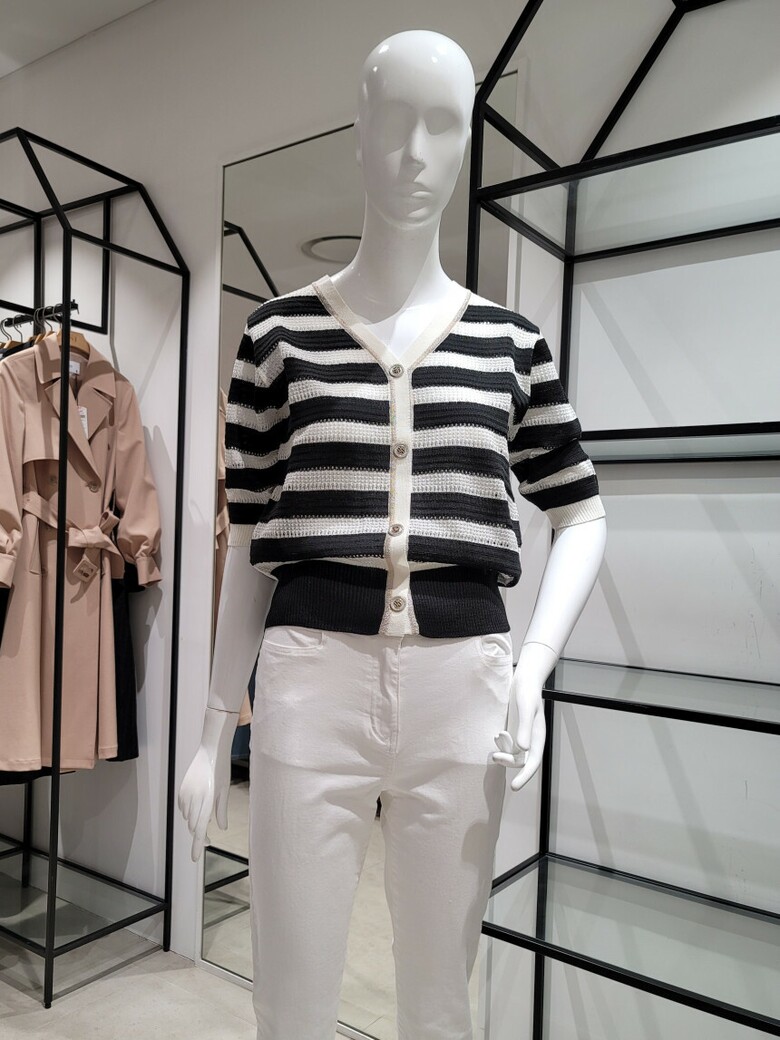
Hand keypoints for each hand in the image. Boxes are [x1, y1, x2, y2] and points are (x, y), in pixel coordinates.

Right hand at [177, 707, 237, 861]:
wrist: (210, 749)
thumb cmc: (221, 769)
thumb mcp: (224, 790)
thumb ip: (222, 811)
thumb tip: (220, 829)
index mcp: (207, 799)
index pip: (200, 828)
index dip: (198, 844)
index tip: (195, 859)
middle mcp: (194, 798)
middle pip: (193, 825)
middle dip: (199, 834)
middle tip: (209, 840)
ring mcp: (185, 793)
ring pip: (187, 817)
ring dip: (194, 821)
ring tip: (205, 814)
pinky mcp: (181, 789)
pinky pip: (183, 807)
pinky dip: (189, 811)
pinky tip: (197, 805)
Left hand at [492, 642, 554, 791]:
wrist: (524, 679)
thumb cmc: (527, 692)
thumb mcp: (525, 709)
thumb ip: (524, 729)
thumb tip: (523, 750)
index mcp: (538, 737)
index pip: (532, 762)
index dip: (524, 776)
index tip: (514, 787)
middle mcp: (531, 739)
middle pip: (521, 761)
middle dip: (509, 763)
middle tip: (495, 757)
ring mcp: (522, 735)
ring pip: (513, 754)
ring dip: (504, 752)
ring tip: (496, 740)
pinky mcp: (514, 729)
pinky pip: (508, 744)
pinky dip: (501, 744)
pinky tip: (497, 735)